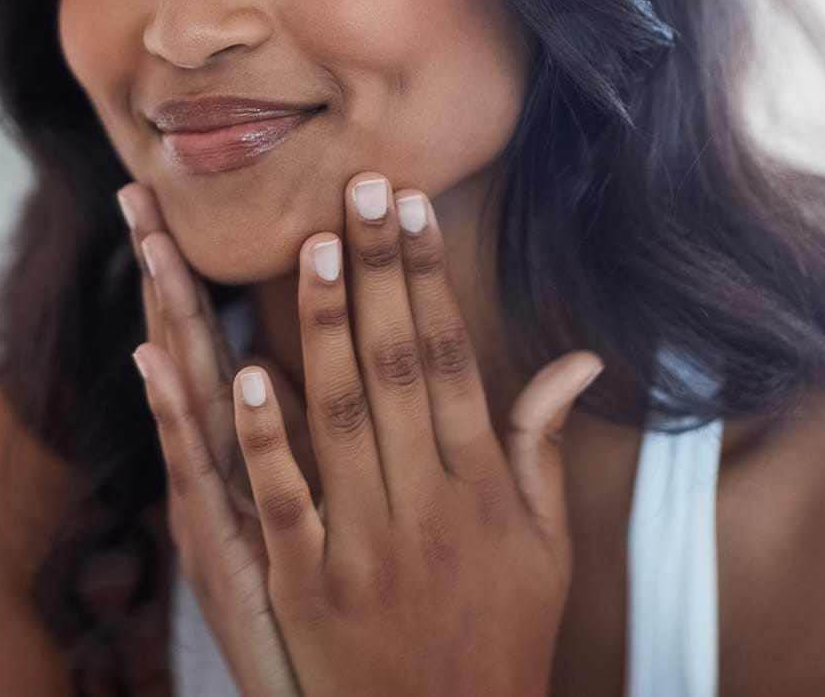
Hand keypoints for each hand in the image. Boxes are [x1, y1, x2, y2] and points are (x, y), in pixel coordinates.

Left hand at [129, 173, 602, 696]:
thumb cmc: (502, 636)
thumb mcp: (546, 546)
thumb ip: (542, 446)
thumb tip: (578, 357)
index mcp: (484, 486)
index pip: (452, 358)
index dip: (430, 279)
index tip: (413, 209)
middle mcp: (431, 506)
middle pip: (399, 367)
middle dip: (381, 271)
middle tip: (362, 187)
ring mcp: (368, 548)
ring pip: (343, 418)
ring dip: (328, 329)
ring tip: (315, 246)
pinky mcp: (310, 589)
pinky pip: (286, 502)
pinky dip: (266, 438)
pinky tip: (246, 371)